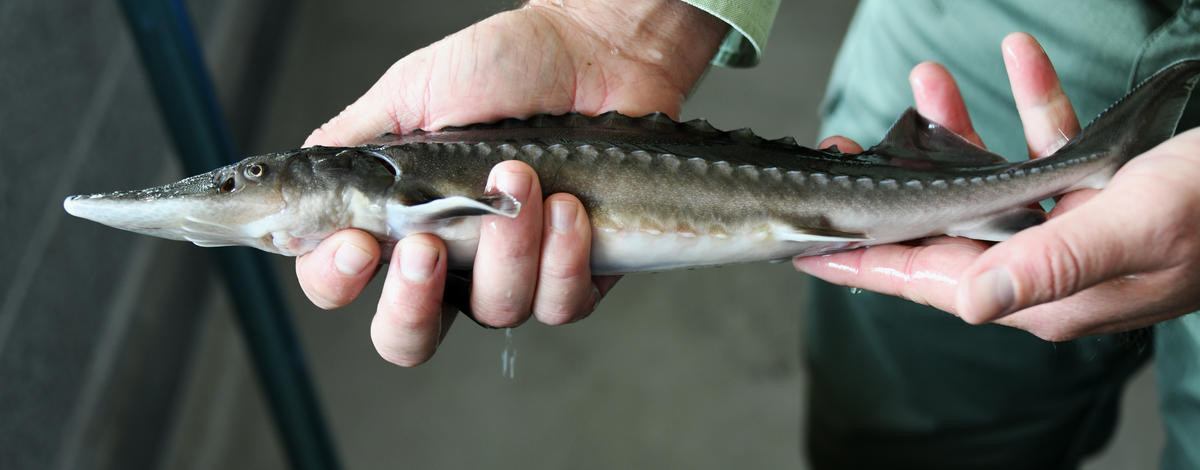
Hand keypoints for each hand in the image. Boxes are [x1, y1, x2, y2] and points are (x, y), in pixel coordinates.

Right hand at [296, 0, 727, 364]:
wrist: (591, 49)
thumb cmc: (505, 66)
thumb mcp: (410, 93)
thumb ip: (353, 144)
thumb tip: (299, 181)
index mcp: (397, 223)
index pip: (340, 283)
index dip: (337, 280)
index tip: (356, 242)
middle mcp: (451, 262)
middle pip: (409, 336)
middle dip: (412, 303)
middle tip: (428, 246)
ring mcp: (513, 273)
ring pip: (496, 311)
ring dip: (506, 247)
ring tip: (518, 176)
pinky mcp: (575, 274)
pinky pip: (561, 302)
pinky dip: (563, 255)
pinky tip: (568, 205)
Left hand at [796, 32, 1199, 340]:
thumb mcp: (1132, 229)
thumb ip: (1045, 265)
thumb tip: (965, 302)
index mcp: (1038, 293)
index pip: (924, 280)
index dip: (859, 261)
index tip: (802, 246)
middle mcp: (1044, 267)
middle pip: (940, 228)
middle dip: (889, 189)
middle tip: (843, 150)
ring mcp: (1071, 230)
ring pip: (989, 181)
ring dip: (955, 129)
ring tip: (922, 78)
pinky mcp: (1102, 194)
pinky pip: (1049, 148)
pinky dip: (1029, 104)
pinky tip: (1018, 58)